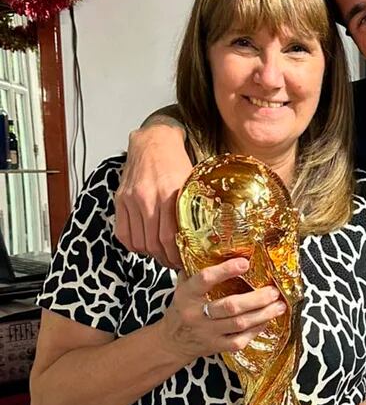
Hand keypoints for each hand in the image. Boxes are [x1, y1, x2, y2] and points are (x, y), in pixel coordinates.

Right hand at [115, 124, 192, 268]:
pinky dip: (133, 244)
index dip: (176, 256)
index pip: (170, 238)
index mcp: (170, 195)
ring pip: (138, 241)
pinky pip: (122, 233)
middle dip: (165, 259)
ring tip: (160, 255)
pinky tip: (144, 243)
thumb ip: (195, 208)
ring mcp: (132, 199)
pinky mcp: (120, 199)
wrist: (154, 141)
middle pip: (154, 243)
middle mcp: (149, 198)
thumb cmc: (175, 162)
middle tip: (173, 263)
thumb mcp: (192, 183)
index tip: (183, 262)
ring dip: (150, 253)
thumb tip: (205, 236)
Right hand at [157, 257, 285, 364]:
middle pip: (230, 306)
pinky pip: (239, 340)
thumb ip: (197, 269)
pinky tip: (267, 321)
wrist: (171, 342)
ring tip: (279, 305)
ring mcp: (206, 332)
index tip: (245, 262)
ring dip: (263, 314)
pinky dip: (256, 330)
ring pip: (239, 324)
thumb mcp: (183, 287)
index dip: (225, 271)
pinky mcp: (215, 346)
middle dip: (257, 298)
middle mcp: (196, 314)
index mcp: (187, 294)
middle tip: (274, 291)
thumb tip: (220, 247)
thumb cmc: (182, 309)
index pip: (205, 279)